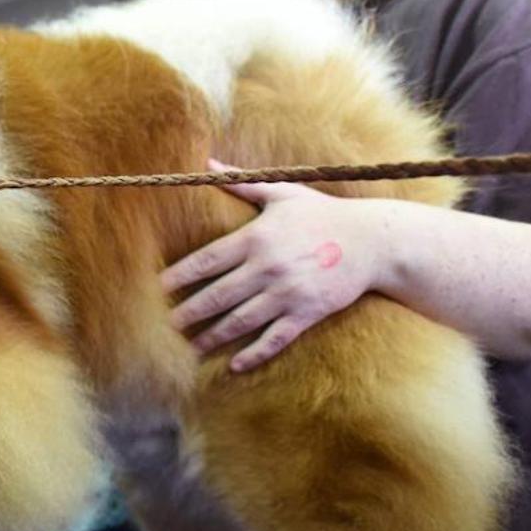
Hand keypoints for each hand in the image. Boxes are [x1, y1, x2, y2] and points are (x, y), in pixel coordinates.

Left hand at [161, 162, 381, 371]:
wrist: (373, 240)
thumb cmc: (323, 214)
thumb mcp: (283, 192)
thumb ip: (242, 183)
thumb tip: (207, 165)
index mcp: (257, 237)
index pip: (207, 260)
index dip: (179, 276)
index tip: (158, 289)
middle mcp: (267, 267)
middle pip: (216, 295)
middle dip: (188, 313)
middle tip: (166, 325)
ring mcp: (287, 293)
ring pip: (240, 321)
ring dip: (212, 337)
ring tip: (190, 347)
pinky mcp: (306, 313)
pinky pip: (274, 339)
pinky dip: (254, 354)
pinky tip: (234, 365)